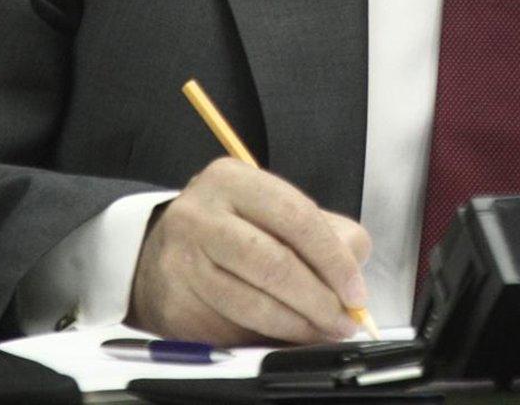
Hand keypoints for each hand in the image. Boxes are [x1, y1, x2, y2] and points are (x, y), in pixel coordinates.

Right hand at [129, 158, 372, 344]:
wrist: (163, 250)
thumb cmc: (234, 227)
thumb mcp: (274, 209)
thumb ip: (323, 232)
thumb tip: (353, 277)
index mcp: (232, 180)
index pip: (296, 217)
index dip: (333, 259)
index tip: (356, 292)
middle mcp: (201, 216)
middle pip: (273, 264)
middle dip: (318, 299)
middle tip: (344, 321)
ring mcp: (181, 262)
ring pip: (252, 304)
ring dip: (297, 326)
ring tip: (322, 332)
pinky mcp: (174, 306)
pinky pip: (230, 332)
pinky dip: (265, 340)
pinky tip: (285, 338)